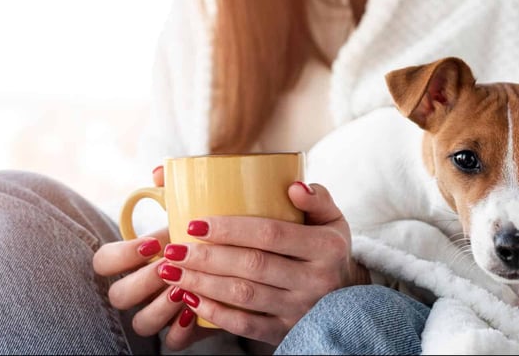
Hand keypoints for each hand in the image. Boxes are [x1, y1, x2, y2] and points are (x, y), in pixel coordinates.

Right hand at [91, 166, 213, 350]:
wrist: (240, 260)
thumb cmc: (206, 230)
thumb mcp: (192, 207)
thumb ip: (174, 186)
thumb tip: (159, 173)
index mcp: (135, 258)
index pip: (103, 262)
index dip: (121, 255)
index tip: (153, 243)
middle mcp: (141, 288)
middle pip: (118, 296)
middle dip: (143, 281)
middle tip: (172, 266)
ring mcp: (158, 311)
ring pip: (141, 323)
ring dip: (160, 307)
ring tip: (186, 289)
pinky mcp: (182, 331)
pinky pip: (170, 343)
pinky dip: (181, 330)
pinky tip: (196, 310)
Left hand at [157, 182, 369, 345]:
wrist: (346, 297)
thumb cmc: (328, 248)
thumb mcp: (333, 219)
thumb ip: (317, 197)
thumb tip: (292, 186)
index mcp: (325, 247)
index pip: (271, 234)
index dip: (231, 229)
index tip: (195, 223)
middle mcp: (316, 280)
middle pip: (252, 265)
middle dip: (206, 257)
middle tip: (172, 249)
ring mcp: (300, 309)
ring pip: (244, 296)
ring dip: (202, 283)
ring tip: (172, 272)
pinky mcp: (286, 331)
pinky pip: (246, 326)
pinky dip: (215, 314)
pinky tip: (190, 300)